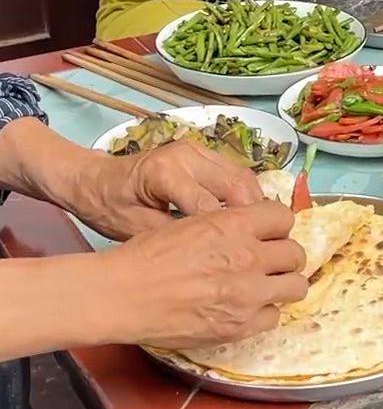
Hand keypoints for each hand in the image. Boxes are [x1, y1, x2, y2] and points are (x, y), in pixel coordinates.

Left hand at [71, 140, 264, 241]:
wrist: (93, 179)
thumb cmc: (108, 207)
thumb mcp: (134, 230)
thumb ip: (173, 238)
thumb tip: (212, 255)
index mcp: (164, 172)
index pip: (208, 205)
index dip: (227, 234)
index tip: (241, 259)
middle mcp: (186, 154)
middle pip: (236, 184)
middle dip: (253, 217)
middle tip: (263, 246)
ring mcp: (198, 150)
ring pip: (243, 176)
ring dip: (255, 205)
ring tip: (261, 235)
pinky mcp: (204, 153)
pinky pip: (236, 173)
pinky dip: (246, 196)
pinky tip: (248, 219)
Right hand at [100, 202, 306, 349]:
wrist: (121, 295)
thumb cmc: (147, 256)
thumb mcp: (193, 223)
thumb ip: (230, 225)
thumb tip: (257, 228)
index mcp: (235, 225)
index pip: (284, 218)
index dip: (277, 227)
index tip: (269, 235)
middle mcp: (248, 257)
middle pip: (296, 253)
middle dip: (284, 257)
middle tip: (269, 263)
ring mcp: (246, 294)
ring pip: (296, 286)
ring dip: (283, 285)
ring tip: (266, 287)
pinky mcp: (238, 326)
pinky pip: (273, 318)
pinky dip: (263, 313)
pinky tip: (246, 309)